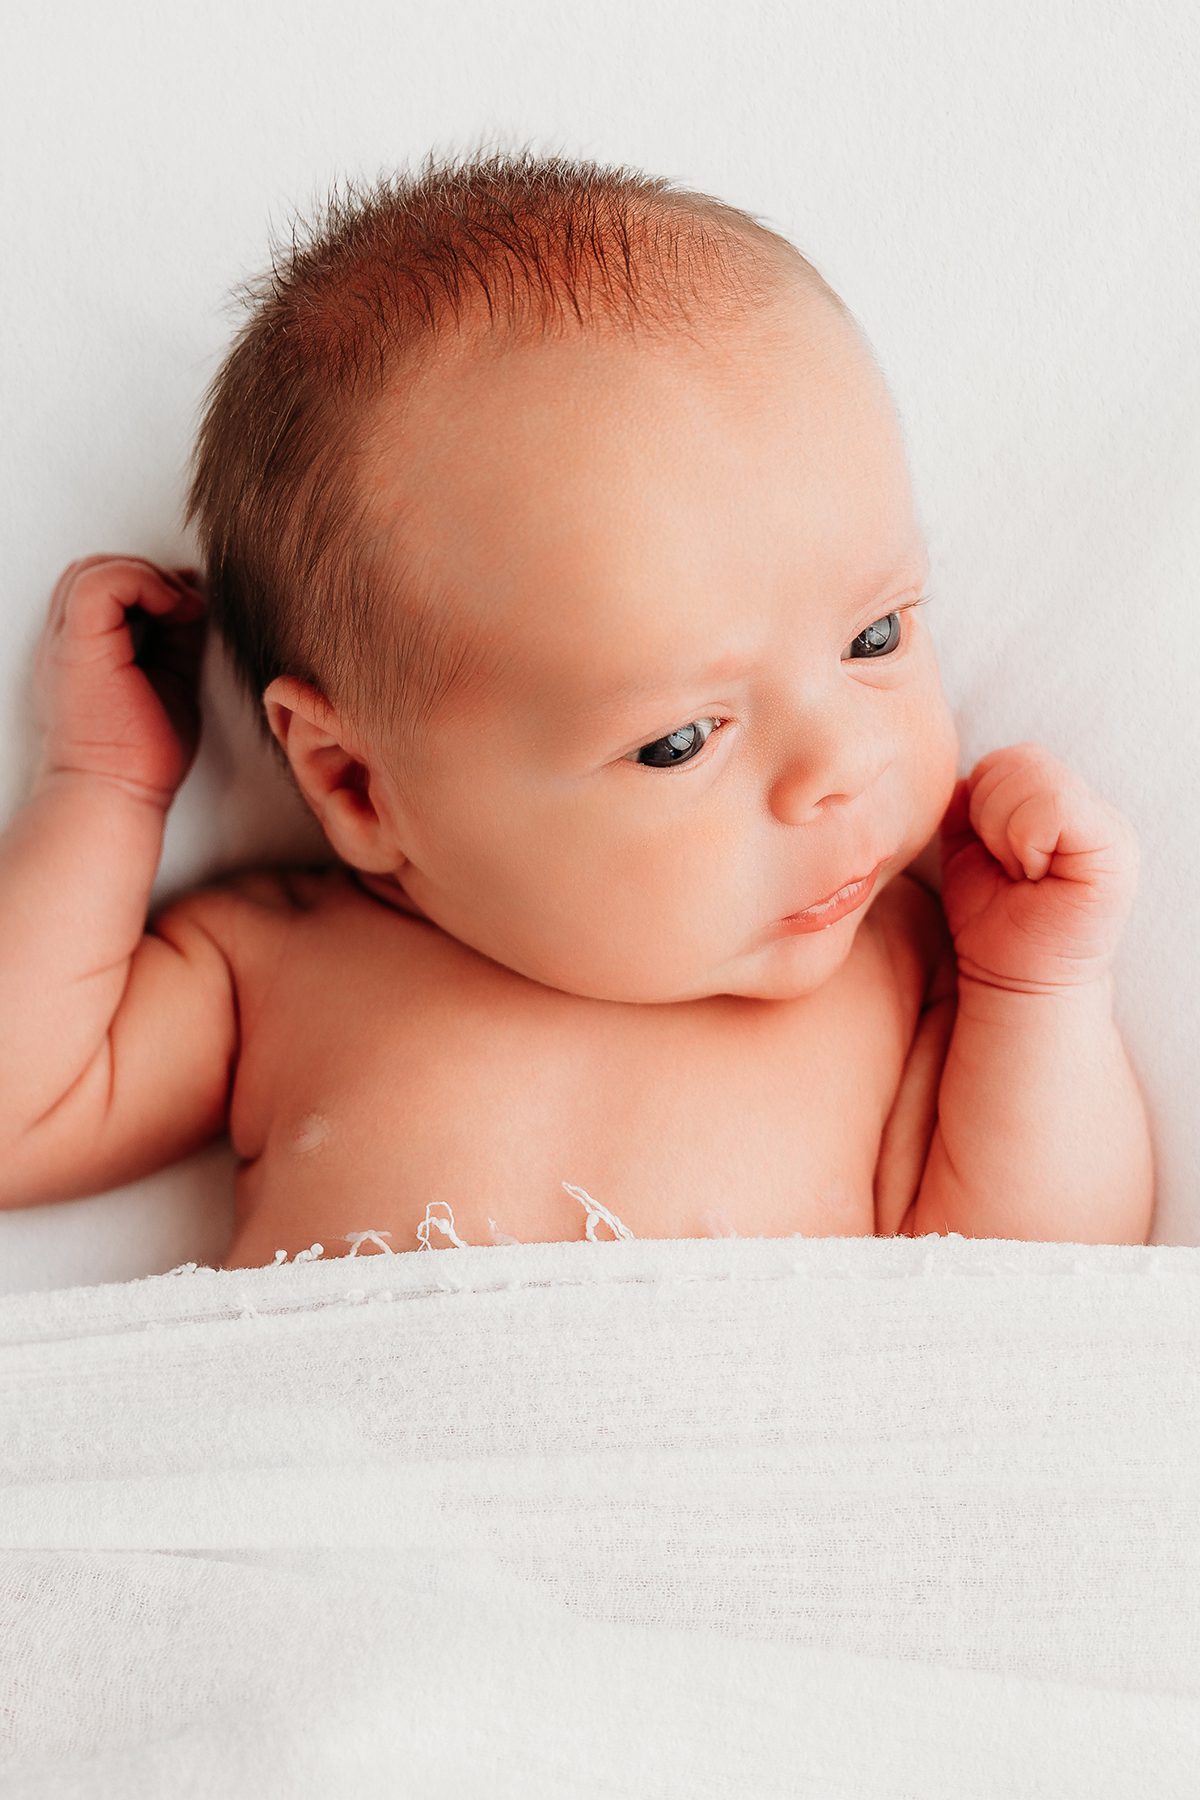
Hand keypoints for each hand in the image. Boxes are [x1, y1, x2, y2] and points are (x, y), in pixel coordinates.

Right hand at [33, 555, 208, 805]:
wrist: (114, 794)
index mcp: (83, 650)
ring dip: (146, 576)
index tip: (188, 609)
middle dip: (145, 575)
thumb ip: (176, 636)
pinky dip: (144, 582)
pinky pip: (101, 583)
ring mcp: (66, 642)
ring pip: (93, 568)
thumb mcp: (171, 678)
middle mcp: (65, 641)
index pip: (103, 587)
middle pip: (93, 569)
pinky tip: (175, 610)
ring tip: (180, 610)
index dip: (148, 583)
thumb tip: (192, 595)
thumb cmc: (139, 758)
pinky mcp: (78, 647)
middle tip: (184, 608)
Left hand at [937, 742, 1139, 992]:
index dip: (981, 802)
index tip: (992, 855)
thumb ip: (968, 803)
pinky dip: (1026, 841)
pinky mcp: (1116, 849)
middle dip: (990, 815)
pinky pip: (1054, 806)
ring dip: (1007, 832)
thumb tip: (961, 777)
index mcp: (1057, 800)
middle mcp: (1092, 807)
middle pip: (1018, 761)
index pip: (1007, 758)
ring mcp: (1110, 826)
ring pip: (1034, 778)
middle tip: (1006, 866)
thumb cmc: (993, 920)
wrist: (1015, 981)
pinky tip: (1033, 876)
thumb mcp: (967, 848)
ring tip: (1020, 873)